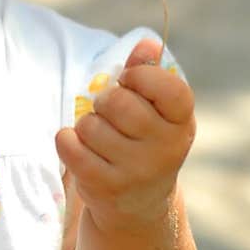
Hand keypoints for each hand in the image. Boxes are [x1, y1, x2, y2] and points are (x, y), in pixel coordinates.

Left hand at [55, 38, 195, 232]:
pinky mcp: (106, 187)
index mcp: (182, 122)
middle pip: (117, 102)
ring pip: (90, 125)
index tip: (131, 82)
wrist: (139, 205)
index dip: (140, 76)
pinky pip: (69, 145)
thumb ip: (148, 72)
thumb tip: (146, 44)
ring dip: (87, 125)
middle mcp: (166, 149)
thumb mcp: (156, 110)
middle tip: (109, 112)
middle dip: (105, 101)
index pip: (167, 87)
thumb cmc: (144, 141)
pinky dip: (67, 141)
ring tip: (100, 138)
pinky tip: (82, 149)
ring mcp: (137, 172)